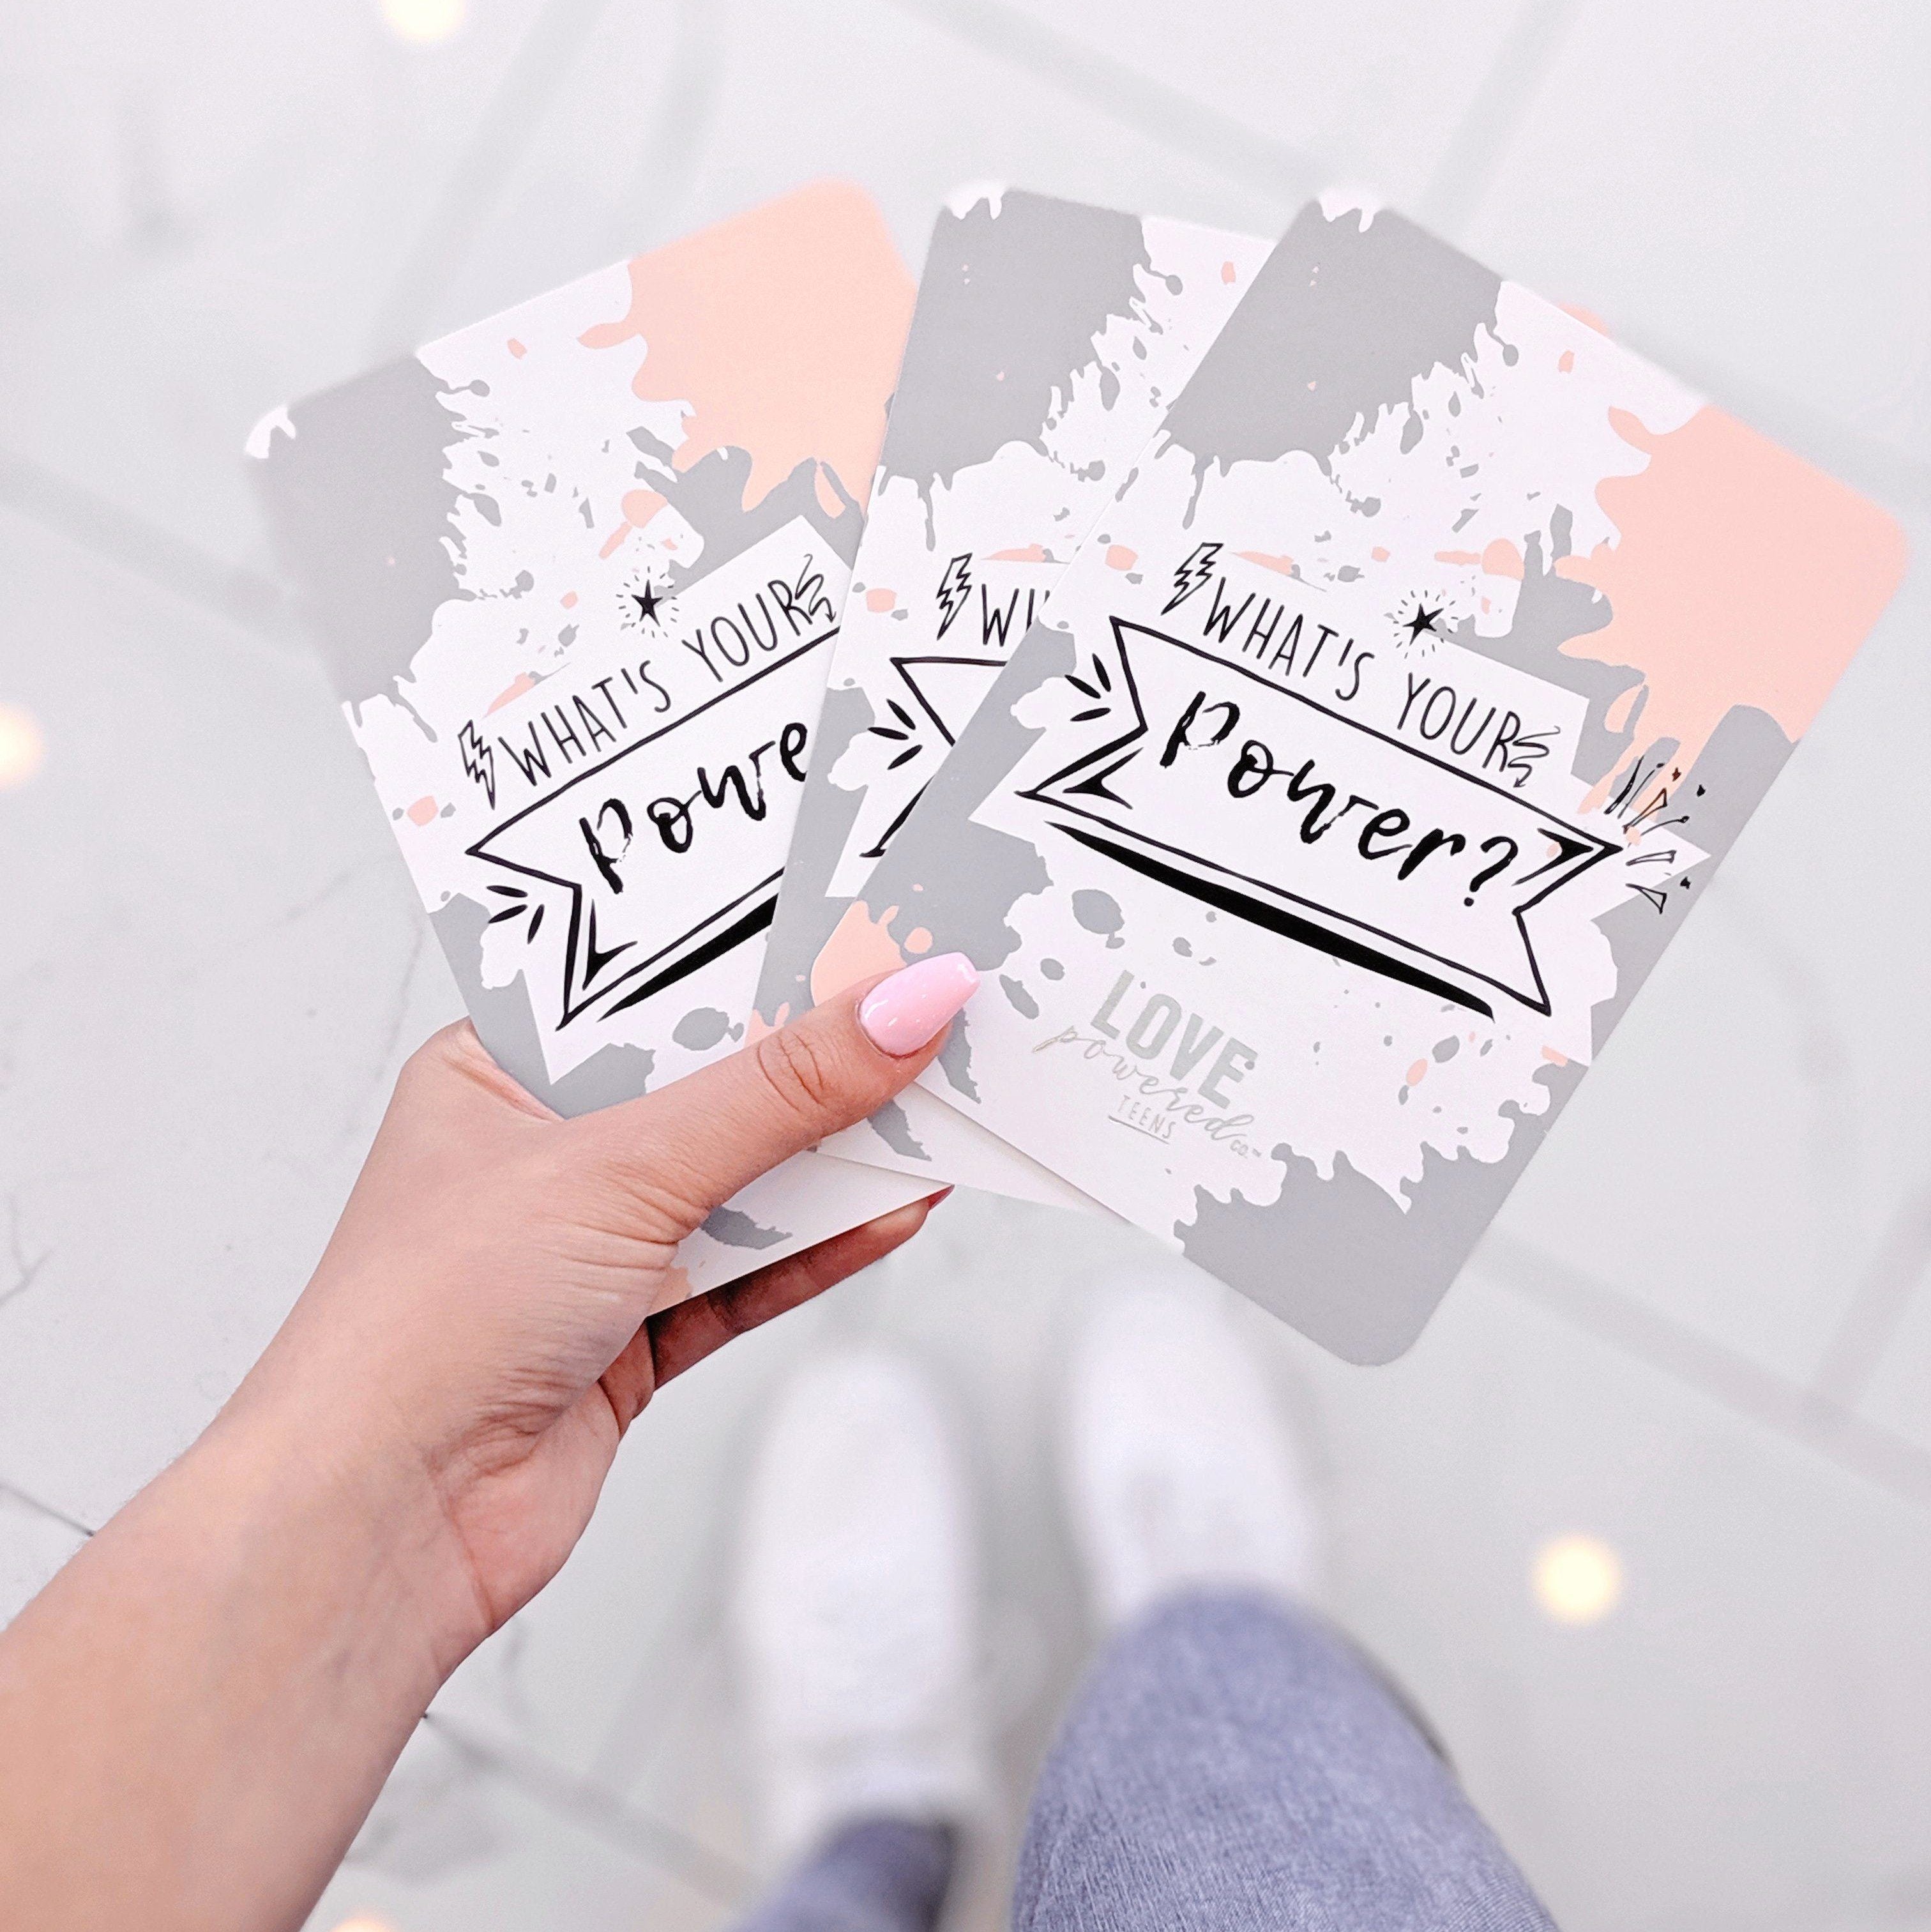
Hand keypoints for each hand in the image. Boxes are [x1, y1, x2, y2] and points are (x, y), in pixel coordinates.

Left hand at [221, 953, 978, 1676]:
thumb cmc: (417, 1326)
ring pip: (744, 1181)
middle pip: (713, 1083)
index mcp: (500, 1071)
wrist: (381, 1521)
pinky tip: (896, 1207)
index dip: (759, 960)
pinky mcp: (636, 1334)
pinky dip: (824, 1245)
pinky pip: (753, 1272)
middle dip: (816, 1061)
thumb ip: (775, 1093)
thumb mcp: (619, 1167)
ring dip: (835, 1156)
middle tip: (920, 1015)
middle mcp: (545, 1154)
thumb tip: (893, 1012)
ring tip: (938, 1105)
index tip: (860, 935)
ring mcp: (592, 1248)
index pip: (654, 989)